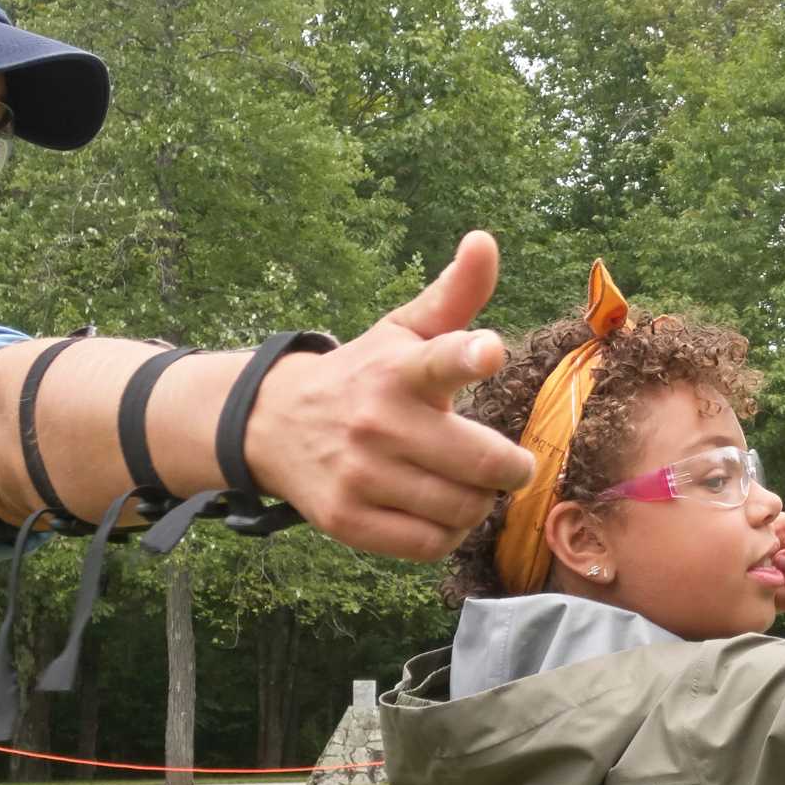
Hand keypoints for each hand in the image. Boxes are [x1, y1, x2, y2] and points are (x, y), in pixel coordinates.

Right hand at [243, 232, 535, 559]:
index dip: (469, 355)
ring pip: (461, 509)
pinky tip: (440, 513)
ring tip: (470, 487)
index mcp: (399, 369)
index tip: (490, 350)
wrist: (273, 424)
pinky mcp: (348, 519)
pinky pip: (429, 544)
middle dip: (511, 469)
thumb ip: (455, 295)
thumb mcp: (402, 331)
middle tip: (510, 466)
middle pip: (480, 463)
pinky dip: (447, 534)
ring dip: (480, 503)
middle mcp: (378, 421)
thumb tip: (486, 240)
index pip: (439, 360)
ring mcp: (360, 474)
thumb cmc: (363, 375)